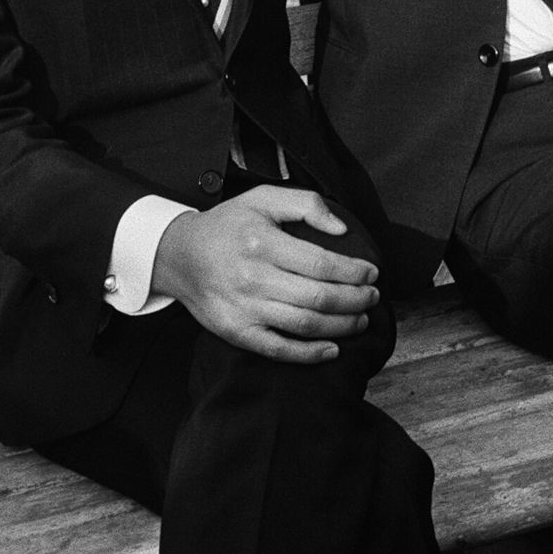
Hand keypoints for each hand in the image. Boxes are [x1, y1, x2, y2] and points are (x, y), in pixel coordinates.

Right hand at [152, 185, 379, 363]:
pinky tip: (332, 349)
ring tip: (360, 319)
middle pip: (319, 297)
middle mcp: (254, 277)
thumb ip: (305, 204)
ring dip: (341, 326)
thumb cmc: (227, 225)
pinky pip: (279, 349)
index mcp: (263, 241)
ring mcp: (245, 308)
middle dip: (356, 300)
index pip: (323, 263)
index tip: (371, 273)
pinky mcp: (237, 332)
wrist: (179, 255)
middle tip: (373, 297)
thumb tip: (341, 230)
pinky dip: (310, 354)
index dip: (354, 272)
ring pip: (306, 325)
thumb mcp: (263, 198)